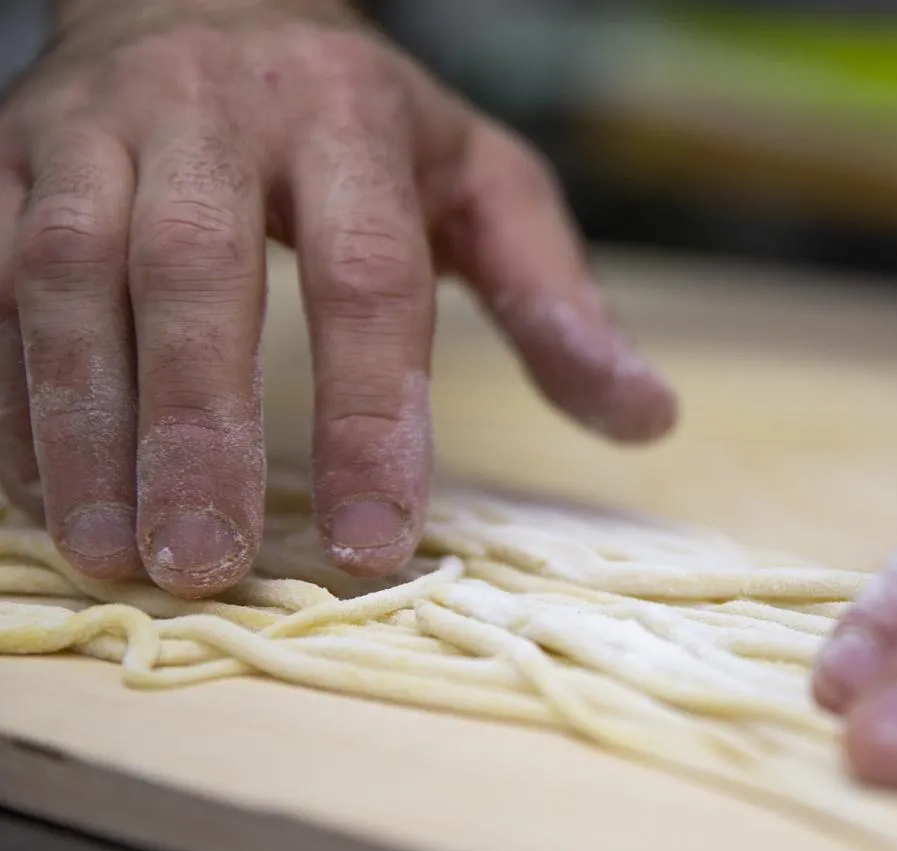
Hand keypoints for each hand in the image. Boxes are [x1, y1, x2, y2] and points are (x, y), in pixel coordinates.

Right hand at [0, 3, 675, 598]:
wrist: (209, 0)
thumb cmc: (366, 124)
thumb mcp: (485, 185)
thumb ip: (557, 299)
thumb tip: (647, 418)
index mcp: (349, 119)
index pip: (367, 275)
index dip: (373, 414)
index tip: (378, 542)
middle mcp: (209, 113)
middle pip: (193, 269)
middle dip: (198, 425)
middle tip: (210, 562)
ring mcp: (90, 131)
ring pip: (63, 273)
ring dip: (83, 423)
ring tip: (114, 553)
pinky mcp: (4, 157)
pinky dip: (7, 391)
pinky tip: (37, 493)